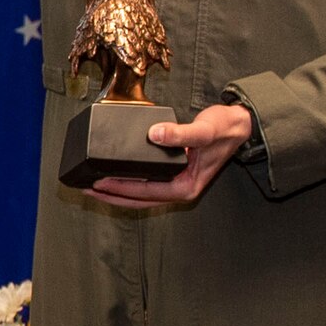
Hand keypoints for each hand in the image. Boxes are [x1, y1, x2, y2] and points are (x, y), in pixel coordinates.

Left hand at [87, 103, 254, 208]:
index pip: (145, 193)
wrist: (240, 126)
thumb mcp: (204, 130)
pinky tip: (114, 176)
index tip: (98, 182)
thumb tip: (154, 134)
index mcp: (186, 186)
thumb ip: (180, 134)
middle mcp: (180, 189)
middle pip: (139, 200)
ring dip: (116, 192)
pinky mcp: (173, 174)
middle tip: (85, 189)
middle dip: (111, 196)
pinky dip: (128, 183)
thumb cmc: (224, 129)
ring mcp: (176, 183)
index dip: (119, 188)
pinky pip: (146, 185)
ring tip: (92, 186)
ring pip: (140, 195)